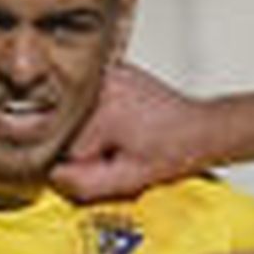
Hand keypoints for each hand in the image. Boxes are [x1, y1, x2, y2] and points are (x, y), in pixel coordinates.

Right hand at [53, 64, 210, 202]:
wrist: (201, 129)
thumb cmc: (174, 151)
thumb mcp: (129, 179)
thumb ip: (85, 183)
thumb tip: (52, 175)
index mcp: (103, 109)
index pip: (66, 147)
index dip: (86, 163)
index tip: (108, 163)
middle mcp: (101, 84)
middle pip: (68, 126)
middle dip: (87, 145)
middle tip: (120, 149)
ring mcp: (107, 73)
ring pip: (77, 113)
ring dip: (93, 129)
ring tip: (125, 134)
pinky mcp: (113, 70)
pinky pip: (89, 99)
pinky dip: (99, 112)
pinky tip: (123, 121)